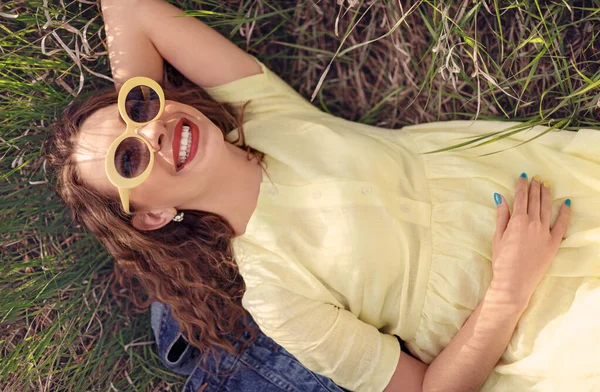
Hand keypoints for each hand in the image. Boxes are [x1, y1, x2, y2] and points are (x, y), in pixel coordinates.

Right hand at [491, 173, 570, 304]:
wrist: (514, 282)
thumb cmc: (502, 261)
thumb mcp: (497, 237)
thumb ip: (502, 217)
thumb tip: (501, 198)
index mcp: (517, 221)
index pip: (520, 198)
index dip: (521, 186)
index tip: (523, 177)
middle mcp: (533, 223)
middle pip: (534, 200)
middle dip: (534, 187)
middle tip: (535, 178)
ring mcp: (545, 232)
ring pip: (546, 208)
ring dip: (546, 194)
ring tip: (545, 185)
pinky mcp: (554, 242)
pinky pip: (561, 224)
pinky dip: (564, 213)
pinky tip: (566, 203)